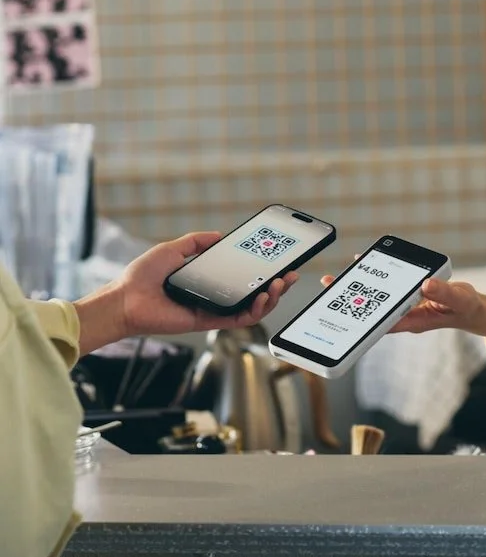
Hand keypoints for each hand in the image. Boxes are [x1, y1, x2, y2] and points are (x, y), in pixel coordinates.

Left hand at [75, 232, 298, 356]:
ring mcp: (212, 310)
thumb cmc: (142, 276)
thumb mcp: (173, 249)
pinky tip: (263, 298)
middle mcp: (213, 297)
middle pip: (253, 295)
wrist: (125, 298)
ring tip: (280, 285)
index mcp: (207, 281)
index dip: (262, 272)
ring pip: (250, 310)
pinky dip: (254, 311)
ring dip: (270, 299)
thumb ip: (196, 242)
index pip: (241, 278)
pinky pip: (237, 319)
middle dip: (275, 287)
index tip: (277, 261)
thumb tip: (219, 235)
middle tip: (289, 275)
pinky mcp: (206, 321)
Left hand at [318, 272, 485, 341]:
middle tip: (329, 286)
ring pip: (377, 300)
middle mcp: (406, 315)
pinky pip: (387, 289)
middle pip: (374, 311)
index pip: (385, 322)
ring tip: (338, 276)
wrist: (473, 308)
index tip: (346, 311)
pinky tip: (365, 265)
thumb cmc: (466, 307)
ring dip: (360, 289)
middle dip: (352, 301)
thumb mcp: (459, 299)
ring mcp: (405, 306)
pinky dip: (376, 279)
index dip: (365, 317)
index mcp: (415, 320)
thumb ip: (443, 292)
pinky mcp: (407, 296)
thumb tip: (425, 283)